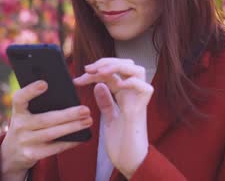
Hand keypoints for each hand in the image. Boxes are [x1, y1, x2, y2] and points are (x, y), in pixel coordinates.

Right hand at [0, 80, 92, 179]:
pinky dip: (69, 142)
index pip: (20, 99)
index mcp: (18, 111)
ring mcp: (25, 142)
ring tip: (88, 121)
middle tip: (85, 109)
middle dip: (68, 114)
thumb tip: (67, 94)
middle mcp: (19, 126)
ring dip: (72, 127)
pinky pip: (54, 148)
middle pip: (46, 119)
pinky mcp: (31, 155)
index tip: (44, 83)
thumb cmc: (26, 126)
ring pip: (52, 133)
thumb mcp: (25, 114)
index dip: (30, 90)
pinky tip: (81, 137)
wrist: (12, 153)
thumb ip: (38, 105)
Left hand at [73, 58, 153, 177]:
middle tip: (89, 69)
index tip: (79, 76)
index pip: (113, 73)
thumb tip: (98, 85)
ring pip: (138, 71)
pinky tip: (117, 85)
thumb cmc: (121, 143)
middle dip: (107, 62)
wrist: (129, 162)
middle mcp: (134, 95)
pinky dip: (130, 82)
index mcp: (125, 95)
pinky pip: (144, 88)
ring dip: (118, 67)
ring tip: (101, 72)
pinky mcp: (140, 110)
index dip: (97, 70)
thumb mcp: (109, 119)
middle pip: (127, 65)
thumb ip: (105, 102)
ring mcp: (138, 101)